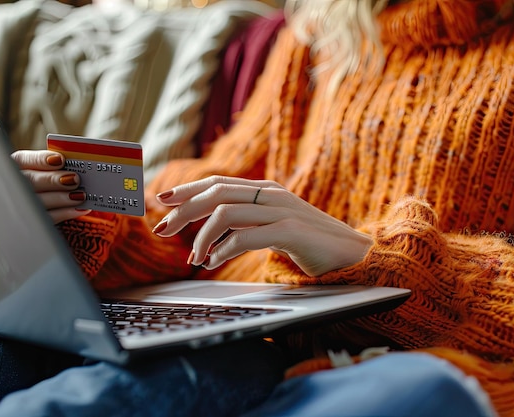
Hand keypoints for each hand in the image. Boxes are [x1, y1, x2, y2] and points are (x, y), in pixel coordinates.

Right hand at [11, 150, 91, 223]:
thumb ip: (55, 167)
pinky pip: (47, 218)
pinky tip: (79, 208)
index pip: (22, 160)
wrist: (35, 216)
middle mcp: (15, 185)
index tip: (60, 160)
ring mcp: (21, 205)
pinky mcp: (32, 222)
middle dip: (53, 179)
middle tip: (74, 179)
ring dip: (62, 198)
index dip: (41, 159)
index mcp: (16, 167)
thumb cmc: (48, 184)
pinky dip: (65, 213)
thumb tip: (76, 165)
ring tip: (80, 195)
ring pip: (38, 201)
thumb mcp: (46, 171)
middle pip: (29, 181)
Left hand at [152, 176, 372, 275]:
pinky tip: (214, 262)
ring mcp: (281, 211)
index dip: (187, 189)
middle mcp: (270, 194)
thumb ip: (248, 221)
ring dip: (202, 237)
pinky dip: (223, 250)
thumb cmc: (310, 243)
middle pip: (215, 193)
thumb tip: (213, 229)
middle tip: (163, 229)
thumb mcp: (274, 225)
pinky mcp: (290, 231)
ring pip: (226, 214)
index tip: (162, 200)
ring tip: (195, 258)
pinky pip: (246, 237)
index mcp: (265, 190)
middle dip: (184, 210)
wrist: (351, 254)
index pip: (218, 182)